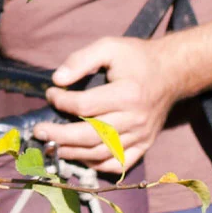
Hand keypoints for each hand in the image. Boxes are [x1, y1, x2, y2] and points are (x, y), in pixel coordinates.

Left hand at [32, 36, 183, 170]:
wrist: (172, 73)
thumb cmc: (137, 58)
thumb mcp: (110, 47)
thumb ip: (81, 60)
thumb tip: (57, 79)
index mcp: (127, 94)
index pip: (85, 105)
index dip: (62, 101)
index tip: (51, 93)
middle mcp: (135, 119)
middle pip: (90, 135)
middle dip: (59, 135)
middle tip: (39, 131)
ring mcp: (141, 135)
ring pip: (101, 152)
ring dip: (73, 152)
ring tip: (52, 146)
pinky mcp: (144, 145)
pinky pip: (119, 164)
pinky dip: (97, 165)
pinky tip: (79, 157)